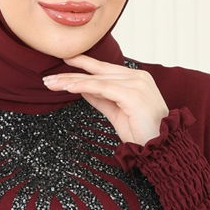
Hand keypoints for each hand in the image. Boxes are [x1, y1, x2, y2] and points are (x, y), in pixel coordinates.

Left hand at [42, 53, 169, 145]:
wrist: (161, 148)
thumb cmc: (143, 134)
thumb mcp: (116, 113)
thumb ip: (101, 99)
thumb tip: (83, 89)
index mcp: (136, 79)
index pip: (104, 70)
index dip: (83, 65)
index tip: (64, 61)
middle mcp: (138, 77)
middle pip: (98, 72)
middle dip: (71, 74)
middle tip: (48, 78)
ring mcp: (137, 84)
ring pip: (97, 79)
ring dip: (71, 81)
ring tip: (51, 83)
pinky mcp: (133, 94)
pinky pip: (102, 88)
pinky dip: (83, 86)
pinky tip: (68, 87)